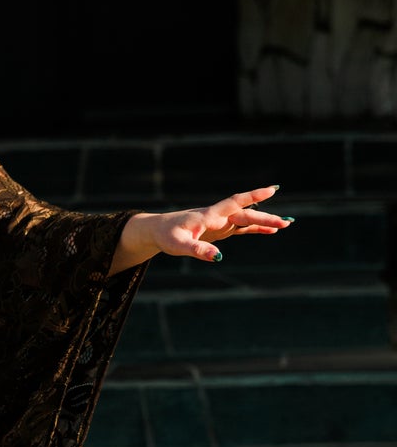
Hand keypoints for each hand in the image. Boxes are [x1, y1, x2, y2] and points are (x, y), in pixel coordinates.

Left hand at [110, 186, 291, 274]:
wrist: (158, 230)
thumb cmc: (167, 235)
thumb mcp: (178, 246)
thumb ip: (197, 250)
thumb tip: (218, 257)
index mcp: (209, 216)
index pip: (234, 202)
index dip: (253, 196)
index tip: (272, 189)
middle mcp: (218, 216)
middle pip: (246, 214)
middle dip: (266, 218)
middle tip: (288, 223)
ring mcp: (220, 222)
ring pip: (246, 220)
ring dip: (265, 222)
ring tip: (287, 224)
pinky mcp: (220, 230)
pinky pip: (242, 228)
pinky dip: (256, 229)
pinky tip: (271, 231)